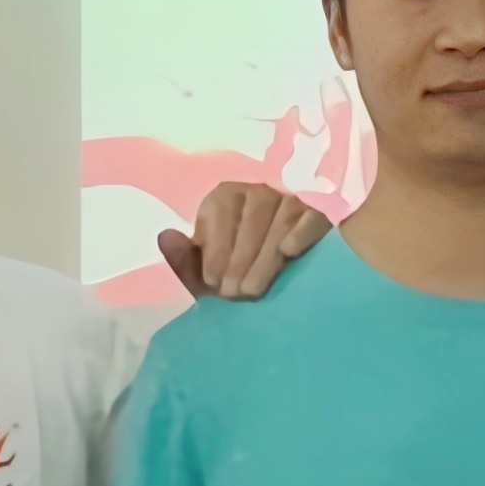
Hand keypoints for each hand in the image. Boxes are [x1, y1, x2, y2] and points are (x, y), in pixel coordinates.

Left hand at [158, 185, 333, 300]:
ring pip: (281, 219)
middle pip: (252, 217)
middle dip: (240, 258)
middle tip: (234, 293)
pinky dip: (301, 232)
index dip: (216, 248)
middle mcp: (259, 192)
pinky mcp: (319, 216)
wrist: (278, 292)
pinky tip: (290, 252)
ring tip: (254, 290)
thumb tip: (166, 237)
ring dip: (265, 256)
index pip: (222, 210)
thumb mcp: (207, 275)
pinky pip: (312, 218)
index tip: (212, 281)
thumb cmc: (237, 278)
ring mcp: (292, 201)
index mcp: (227, 197)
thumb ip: (185, 260)